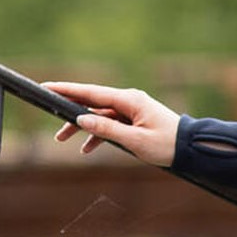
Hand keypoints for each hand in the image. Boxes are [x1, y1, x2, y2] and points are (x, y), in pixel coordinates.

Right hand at [44, 82, 179, 167]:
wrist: (190, 147)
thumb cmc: (166, 143)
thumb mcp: (135, 140)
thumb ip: (107, 130)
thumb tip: (81, 120)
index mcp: (130, 100)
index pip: (92, 93)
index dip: (68, 90)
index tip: (47, 87)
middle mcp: (129, 101)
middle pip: (92, 102)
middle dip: (69, 110)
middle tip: (46, 112)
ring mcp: (131, 109)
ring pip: (99, 115)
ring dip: (81, 127)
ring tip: (61, 140)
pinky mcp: (134, 119)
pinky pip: (110, 124)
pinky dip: (98, 134)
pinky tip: (86, 149)